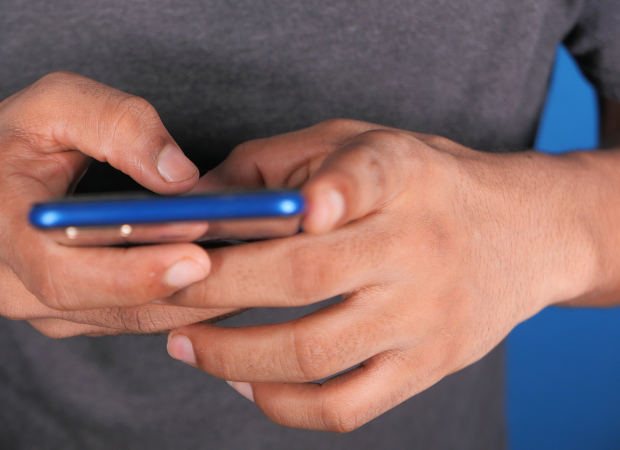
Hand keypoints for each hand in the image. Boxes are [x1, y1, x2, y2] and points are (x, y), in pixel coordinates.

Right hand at [0, 72, 238, 335]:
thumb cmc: (14, 142)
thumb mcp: (53, 103)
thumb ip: (115, 124)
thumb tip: (179, 174)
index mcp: (1, 228)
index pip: (64, 273)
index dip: (132, 273)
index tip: (196, 256)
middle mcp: (17, 286)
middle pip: (110, 308)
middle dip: (186, 292)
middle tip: (253, 269)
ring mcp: (45, 312)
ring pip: (132, 321)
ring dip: (196, 303)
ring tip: (256, 274)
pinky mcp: (75, 319)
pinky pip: (136, 319)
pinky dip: (184, 302)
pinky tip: (229, 277)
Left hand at [165, 119, 599, 430]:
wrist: (522, 233)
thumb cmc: (419, 184)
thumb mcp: (361, 143)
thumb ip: (278, 164)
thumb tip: (193, 204)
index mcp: (401, 176)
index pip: (370, 177)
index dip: (335, 190)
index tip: (298, 206)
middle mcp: (416, 248)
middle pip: (304, 276)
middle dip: (214, 287)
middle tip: (161, 290)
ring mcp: (423, 316)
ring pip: (314, 353)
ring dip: (231, 355)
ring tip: (183, 344)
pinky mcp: (427, 367)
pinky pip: (345, 407)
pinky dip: (282, 403)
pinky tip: (243, 381)